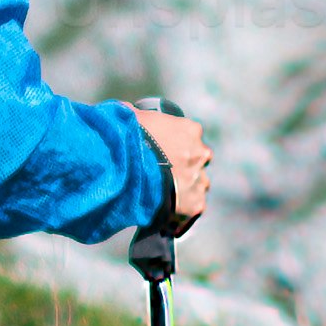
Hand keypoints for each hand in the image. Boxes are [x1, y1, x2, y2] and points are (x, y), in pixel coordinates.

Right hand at [135, 102, 213, 230]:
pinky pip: (193, 209)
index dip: (176, 145)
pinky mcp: (195, 203)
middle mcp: (200, 153)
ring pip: (198, 185)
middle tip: (164, 175)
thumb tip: (124, 110)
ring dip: (185, 189)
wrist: (128, 167)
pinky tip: (167, 215)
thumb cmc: (127, 139)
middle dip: (185, 167)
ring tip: (164, 197)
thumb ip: (132, 114)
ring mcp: (199, 179)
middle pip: (197, 160)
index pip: (189, 136)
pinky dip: (183, 212)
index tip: (164, 153)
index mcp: (189, 130)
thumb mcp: (129, 117)